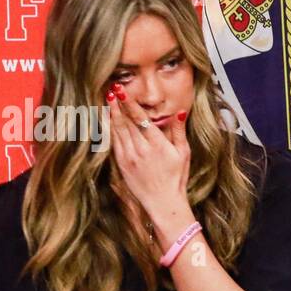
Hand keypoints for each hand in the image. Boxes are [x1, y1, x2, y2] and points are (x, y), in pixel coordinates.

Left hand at [105, 85, 190, 221]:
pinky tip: (106, 118)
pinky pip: (113, 142)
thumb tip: (179, 112)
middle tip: (111, 88)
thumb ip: (179, 131)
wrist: (163, 202)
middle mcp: (141, 150)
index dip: (130, 103)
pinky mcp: (122, 164)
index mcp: (158, 145)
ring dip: (111, 113)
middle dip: (118, 104)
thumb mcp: (183, 153)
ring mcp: (129, 157)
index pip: (141, 119)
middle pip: (126, 122)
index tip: (122, 90)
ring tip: (107, 98)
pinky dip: (109, 129)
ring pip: (117, 130)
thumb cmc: (176, 178)